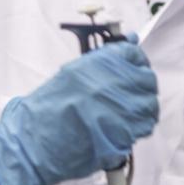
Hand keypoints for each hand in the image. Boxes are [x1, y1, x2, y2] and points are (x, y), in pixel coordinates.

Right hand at [0, 42, 158, 184]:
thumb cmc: (46, 111)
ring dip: (141, 110)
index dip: (136, 63)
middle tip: (128, 96)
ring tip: (124, 116)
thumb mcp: (71, 74)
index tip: (133, 69)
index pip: (133, 54)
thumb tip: (130, 43)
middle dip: (141, 87)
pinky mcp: (125, 135)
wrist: (34, 142)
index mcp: (99, 64)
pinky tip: (121, 130)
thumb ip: (103, 62)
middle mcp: (113, 83)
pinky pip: (143, 128)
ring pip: (149, 106)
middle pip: (146, 80)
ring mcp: (122, 109)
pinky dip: (137, 129)